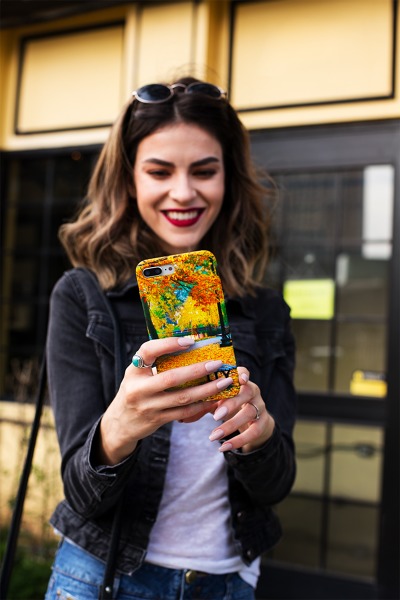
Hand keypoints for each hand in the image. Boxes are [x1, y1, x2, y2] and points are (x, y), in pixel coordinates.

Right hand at [98, 337, 230, 464]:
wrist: (120, 423)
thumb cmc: (135, 390)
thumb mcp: (137, 374)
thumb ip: (154, 362)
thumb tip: (188, 345)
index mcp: (134, 370)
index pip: (148, 351)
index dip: (168, 344)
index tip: (190, 341)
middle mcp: (139, 388)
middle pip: (171, 378)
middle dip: (197, 370)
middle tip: (216, 363)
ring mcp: (148, 406)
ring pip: (182, 398)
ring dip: (206, 390)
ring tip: (223, 382)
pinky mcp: (157, 420)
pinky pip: (184, 413)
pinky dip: (201, 405)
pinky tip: (214, 399)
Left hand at [208, 367, 274, 452]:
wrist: (250, 421)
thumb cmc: (228, 404)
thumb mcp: (216, 401)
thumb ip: (201, 405)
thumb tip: (181, 418)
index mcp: (240, 381)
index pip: (243, 372)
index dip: (242, 374)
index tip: (238, 379)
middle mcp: (253, 391)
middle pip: (247, 393)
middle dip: (231, 403)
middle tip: (215, 416)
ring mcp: (260, 406)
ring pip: (249, 413)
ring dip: (230, 425)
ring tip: (213, 436)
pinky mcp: (263, 422)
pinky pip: (253, 432)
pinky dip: (238, 440)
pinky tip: (223, 447)